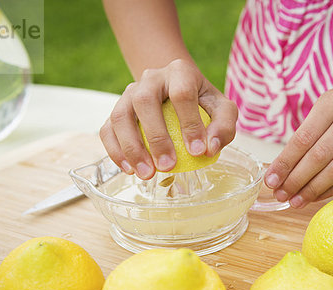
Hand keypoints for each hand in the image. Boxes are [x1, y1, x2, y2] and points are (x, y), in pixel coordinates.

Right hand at [100, 59, 237, 178]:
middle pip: (144, 101)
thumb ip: (223, 126)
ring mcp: (129, 92)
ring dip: (131, 148)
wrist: (175, 90)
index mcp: (179, 71)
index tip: (198, 152)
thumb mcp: (222, 109)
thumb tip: (208, 148)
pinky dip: (115, 151)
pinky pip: (108, 129)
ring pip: (120, 116)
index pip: (182, 94)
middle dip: (156, 137)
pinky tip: (129, 170)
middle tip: (168, 166)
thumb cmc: (201, 103)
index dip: (190, 123)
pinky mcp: (116, 109)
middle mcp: (150, 78)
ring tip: (146, 174)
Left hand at [264, 82, 332, 207]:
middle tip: (280, 194)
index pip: (303, 138)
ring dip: (312, 190)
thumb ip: (307, 135)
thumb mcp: (327, 108)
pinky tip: (316, 196)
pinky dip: (331, 190)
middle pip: (319, 156)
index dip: (285, 163)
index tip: (270, 180)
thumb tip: (281, 171)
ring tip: (295, 201)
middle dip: (296, 180)